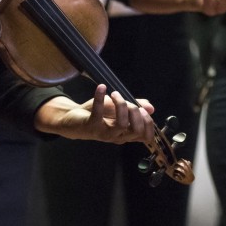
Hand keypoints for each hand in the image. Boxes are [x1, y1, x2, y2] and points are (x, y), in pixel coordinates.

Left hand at [34, 84, 154, 142]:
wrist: (73, 120)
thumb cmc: (98, 116)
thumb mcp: (118, 109)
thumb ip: (134, 108)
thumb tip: (151, 108)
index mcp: (126, 134)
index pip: (145, 136)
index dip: (148, 123)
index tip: (142, 109)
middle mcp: (118, 137)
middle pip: (136, 130)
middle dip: (136, 112)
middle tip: (128, 100)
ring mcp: (104, 134)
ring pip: (122, 124)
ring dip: (121, 105)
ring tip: (115, 94)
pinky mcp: (91, 127)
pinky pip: (98, 113)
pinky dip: (100, 97)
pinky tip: (102, 87)